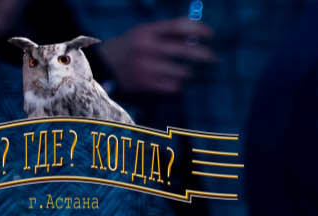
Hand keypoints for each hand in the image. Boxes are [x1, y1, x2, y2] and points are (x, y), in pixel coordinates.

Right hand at [100, 18, 214, 95]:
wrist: (103, 66)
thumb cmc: (130, 47)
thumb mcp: (143, 34)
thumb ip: (166, 34)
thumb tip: (195, 39)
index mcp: (147, 31)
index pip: (178, 26)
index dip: (198, 29)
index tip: (210, 35)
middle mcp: (147, 47)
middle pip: (185, 51)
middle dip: (204, 55)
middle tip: (213, 58)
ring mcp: (147, 67)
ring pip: (183, 72)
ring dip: (189, 73)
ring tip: (187, 71)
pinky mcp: (147, 84)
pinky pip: (174, 86)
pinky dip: (178, 84)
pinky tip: (174, 81)